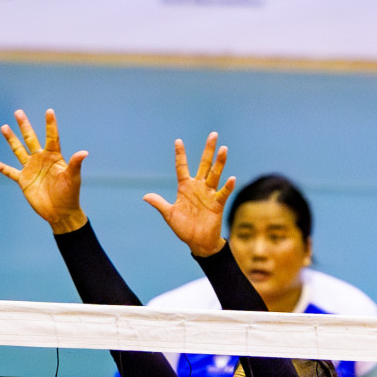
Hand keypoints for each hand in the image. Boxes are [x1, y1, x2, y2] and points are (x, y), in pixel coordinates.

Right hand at [0, 109, 87, 234]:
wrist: (60, 212)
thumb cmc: (70, 194)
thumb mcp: (73, 178)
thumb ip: (75, 164)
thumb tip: (84, 152)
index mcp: (54, 157)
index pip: (51, 137)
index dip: (50, 125)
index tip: (49, 111)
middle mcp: (41, 159)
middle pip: (30, 139)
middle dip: (24, 126)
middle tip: (18, 112)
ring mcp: (31, 169)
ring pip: (19, 151)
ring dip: (11, 140)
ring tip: (4, 127)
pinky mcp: (23, 181)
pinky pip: (11, 172)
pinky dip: (3, 168)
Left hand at [144, 133, 233, 256]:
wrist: (197, 241)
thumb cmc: (184, 227)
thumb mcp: (169, 214)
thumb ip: (159, 203)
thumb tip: (145, 196)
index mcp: (185, 188)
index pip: (182, 167)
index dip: (180, 155)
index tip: (178, 141)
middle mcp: (198, 187)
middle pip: (204, 165)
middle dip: (208, 151)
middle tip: (213, 134)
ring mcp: (209, 194)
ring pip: (215, 174)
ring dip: (219, 163)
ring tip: (223, 149)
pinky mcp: (217, 203)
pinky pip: (223, 193)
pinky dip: (227, 186)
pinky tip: (232, 178)